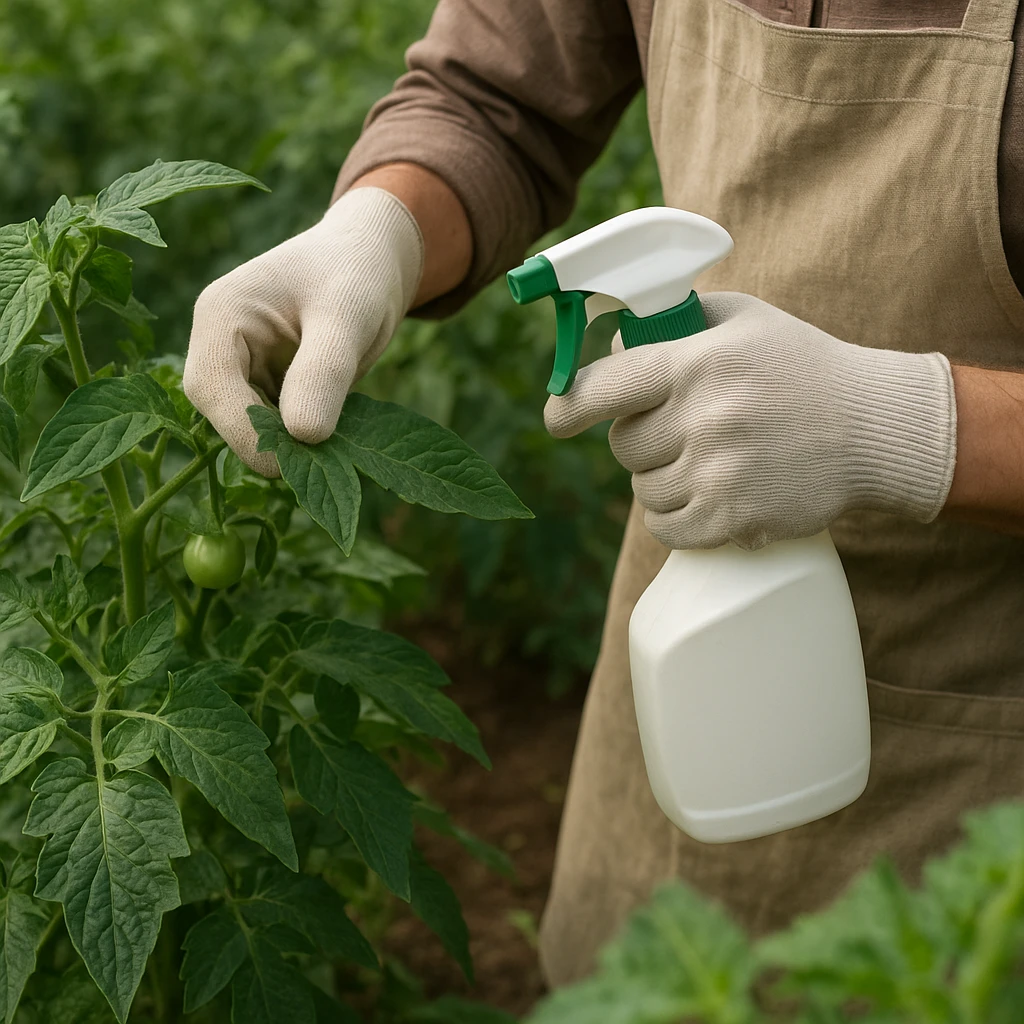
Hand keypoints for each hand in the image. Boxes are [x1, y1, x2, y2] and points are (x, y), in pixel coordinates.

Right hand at [184, 187, 423, 475]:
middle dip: (269, 443)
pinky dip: (301, 438)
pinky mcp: (262, 386)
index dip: (245, 434)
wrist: (371, 259)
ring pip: (248, 428)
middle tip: (328, 458)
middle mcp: (219, 343)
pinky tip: (335, 428)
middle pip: (224, 414)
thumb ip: (323, 372)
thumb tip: (302, 437)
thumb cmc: (357, 274)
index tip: (291, 467)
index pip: (212, 388)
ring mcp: (239, 367)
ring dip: (288, 445)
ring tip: (338, 433)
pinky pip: (272, 427)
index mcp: (221, 315)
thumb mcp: (348, 316)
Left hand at [545, 293, 956, 549]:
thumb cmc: (800, 366)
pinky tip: (705, 494)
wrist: (873, 427)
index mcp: (698, 363)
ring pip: (644, 489)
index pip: (604, 387)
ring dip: (662, 478)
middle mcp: (704, 418)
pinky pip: (666, 528)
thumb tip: (609, 348)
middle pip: (623, 445)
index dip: (570, 405)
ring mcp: (719, 473)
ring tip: (710, 458)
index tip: (556, 418)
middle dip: (641, 439)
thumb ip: (674, 324)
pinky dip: (674, 517)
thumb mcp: (742, 320)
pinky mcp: (734, 518)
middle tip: (682, 429)